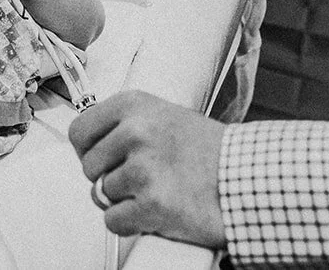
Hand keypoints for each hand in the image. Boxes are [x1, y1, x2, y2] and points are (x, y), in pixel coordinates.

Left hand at [68, 91, 226, 247]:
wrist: (249, 178)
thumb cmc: (210, 151)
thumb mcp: (163, 116)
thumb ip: (125, 125)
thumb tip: (90, 146)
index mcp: (133, 105)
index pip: (79, 131)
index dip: (89, 150)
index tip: (104, 158)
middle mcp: (135, 132)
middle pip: (88, 166)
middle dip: (108, 177)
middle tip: (140, 178)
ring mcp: (143, 168)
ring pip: (101, 194)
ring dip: (125, 200)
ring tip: (157, 190)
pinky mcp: (152, 203)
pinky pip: (113, 221)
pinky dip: (131, 224)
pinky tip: (155, 212)